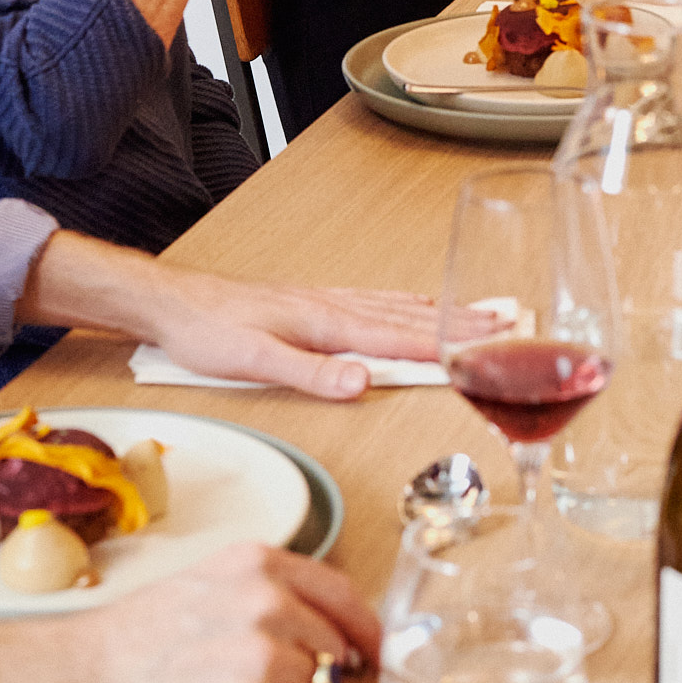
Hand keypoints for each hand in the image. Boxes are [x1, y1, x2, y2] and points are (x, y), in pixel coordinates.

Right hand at [0, 542, 379, 682]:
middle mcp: (267, 595)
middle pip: (336, 644)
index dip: (365, 627)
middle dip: (319, 672)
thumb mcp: (210, 585)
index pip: (342, 591)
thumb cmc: (136, 639)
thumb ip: (271, 594)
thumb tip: (330, 628)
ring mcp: (262, 646)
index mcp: (258, 561)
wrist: (79, 678)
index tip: (377, 651)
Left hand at [143, 269, 503, 397]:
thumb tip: (361, 381)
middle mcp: (332, 306)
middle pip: (408, 317)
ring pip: (395, 307)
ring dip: (440, 311)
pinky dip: (404, 303)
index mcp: (325, 321)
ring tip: (478, 311)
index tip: (488, 342)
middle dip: (459, 321)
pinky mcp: (312, 305)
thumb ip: (311, 372)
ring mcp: (324, 302)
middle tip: (506, 322)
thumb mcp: (254, 361)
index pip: (397, 336)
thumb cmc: (209, 331)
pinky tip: (414, 304)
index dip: (445, 342)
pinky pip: (374, 302)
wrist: (175, 303)